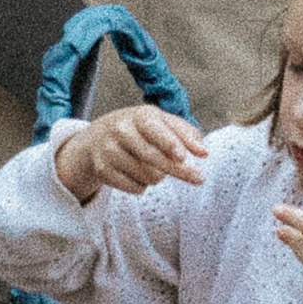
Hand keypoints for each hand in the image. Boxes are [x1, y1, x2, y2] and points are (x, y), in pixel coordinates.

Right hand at [54, 106, 208, 202]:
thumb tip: (203, 152)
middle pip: (152, 156)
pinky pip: (134, 188)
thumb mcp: (162, 122)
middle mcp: (121, 131)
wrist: (99, 136)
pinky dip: (143, 186)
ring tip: (156, 168)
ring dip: (159, 177)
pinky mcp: (102, 170)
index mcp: (140, 116)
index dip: (168, 143)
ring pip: (146, 175)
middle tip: (199, 178)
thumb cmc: (142, 128)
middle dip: (178, 169)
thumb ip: (186, 133)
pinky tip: (139, 176)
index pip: (154, 129)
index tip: (182, 156)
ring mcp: (109, 151)